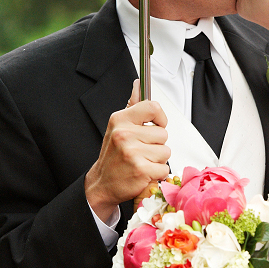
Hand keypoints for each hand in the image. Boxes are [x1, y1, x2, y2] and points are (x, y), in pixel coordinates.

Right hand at [85, 80, 169, 220]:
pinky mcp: (140, 170)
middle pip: (163, 133)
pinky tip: (143, 172)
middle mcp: (124, 134)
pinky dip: (157, 173)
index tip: (156, 124)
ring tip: (142, 161)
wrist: (103, 183)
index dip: (160, 117)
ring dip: (157, 159)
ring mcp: (132, 152)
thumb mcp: (118, 126)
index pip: (153, 107)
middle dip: (156, 144)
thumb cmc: (114, 155)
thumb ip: (132, 105)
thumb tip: (139, 84)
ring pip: (166, 151)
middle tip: (141, 150)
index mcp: (120, 120)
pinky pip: (164, 168)